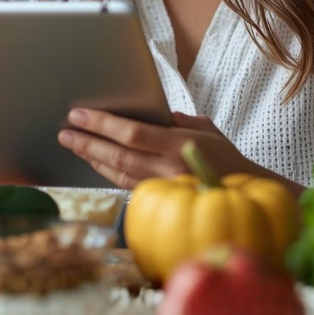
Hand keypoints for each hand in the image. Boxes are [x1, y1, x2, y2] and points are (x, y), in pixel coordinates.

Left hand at [57, 109, 297, 192]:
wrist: (248, 196)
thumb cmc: (227, 158)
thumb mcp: (207, 130)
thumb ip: (179, 120)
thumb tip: (155, 113)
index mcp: (179, 146)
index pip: (132, 133)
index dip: (102, 124)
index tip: (78, 115)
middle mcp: (168, 169)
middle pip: (118, 155)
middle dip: (88, 143)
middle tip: (65, 133)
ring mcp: (164, 189)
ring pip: (118, 173)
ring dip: (93, 158)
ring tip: (74, 145)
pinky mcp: (162, 202)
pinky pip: (128, 186)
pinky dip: (109, 173)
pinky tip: (96, 163)